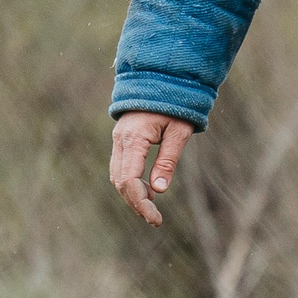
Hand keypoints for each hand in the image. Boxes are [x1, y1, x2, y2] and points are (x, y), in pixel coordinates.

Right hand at [110, 111, 194, 226]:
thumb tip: (158, 191)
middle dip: (135, 203)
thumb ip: (167, 161)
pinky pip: (121, 166)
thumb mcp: (179, 132)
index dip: (141, 203)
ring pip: (117, 176)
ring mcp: (118, 138)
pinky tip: (148, 189)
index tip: (156, 219)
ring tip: (152, 207)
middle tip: (155, 219)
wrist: (162, 77)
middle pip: (120, 182)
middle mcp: (120, 139)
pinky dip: (131, 181)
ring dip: (132, 194)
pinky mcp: (122, 139)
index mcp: (134, 138)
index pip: (129, 180)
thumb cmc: (176, 103)